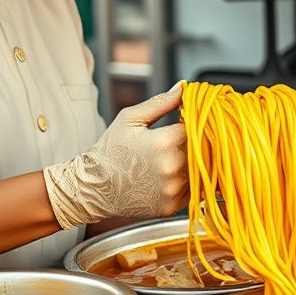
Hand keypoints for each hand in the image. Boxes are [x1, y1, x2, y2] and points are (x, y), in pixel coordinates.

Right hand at [43, 82, 188, 228]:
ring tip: (169, 158)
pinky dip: (187, 181)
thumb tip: (184, 88)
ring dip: (192, 162)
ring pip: (199, 169)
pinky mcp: (172, 206)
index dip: (191, 122)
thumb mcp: (130, 119)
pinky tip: (168, 175)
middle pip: (202, 148)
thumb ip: (160, 103)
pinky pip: (193, 189)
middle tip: (175, 141)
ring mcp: (173, 189)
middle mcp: (172, 167)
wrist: (93, 188)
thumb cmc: (109, 151)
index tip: (182, 122)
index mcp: (164, 142)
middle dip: (194, 142)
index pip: (196, 126)